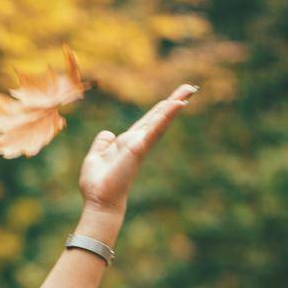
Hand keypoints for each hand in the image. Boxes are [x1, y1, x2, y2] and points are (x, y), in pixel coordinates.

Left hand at [79, 82, 198, 215]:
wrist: (99, 200)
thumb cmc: (97, 184)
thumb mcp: (96, 156)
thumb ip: (102, 144)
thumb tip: (108, 133)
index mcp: (127, 142)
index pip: (147, 121)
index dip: (160, 109)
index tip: (174, 97)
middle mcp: (137, 142)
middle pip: (158, 117)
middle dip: (174, 102)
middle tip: (190, 88)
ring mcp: (140, 145)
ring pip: (159, 120)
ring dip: (174, 105)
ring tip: (188, 91)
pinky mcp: (138, 148)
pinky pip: (154, 129)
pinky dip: (164, 117)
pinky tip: (176, 105)